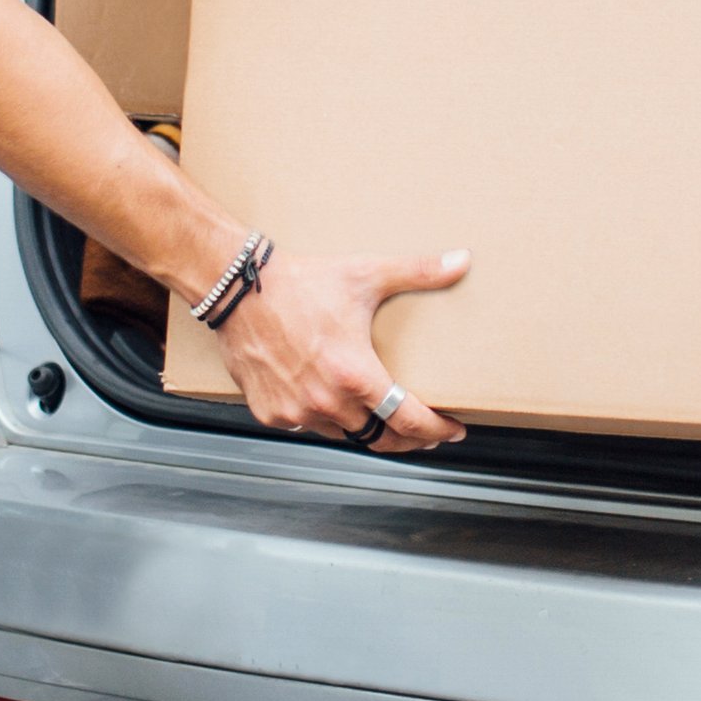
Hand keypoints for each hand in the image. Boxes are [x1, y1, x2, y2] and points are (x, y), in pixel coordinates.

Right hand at [213, 248, 470, 452]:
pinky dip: (321, 419)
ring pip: (342, 435)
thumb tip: (461, 261)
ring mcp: (296, 411)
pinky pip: (306, 426)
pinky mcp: (271, 413)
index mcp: (354, 375)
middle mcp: (326, 401)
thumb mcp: (365, 276)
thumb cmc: (299, 284)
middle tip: (425, 433)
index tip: (453, 430)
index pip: (408, 421)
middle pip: (380, 439)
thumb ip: (418, 272)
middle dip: (409, 440)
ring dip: (363, 429)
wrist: (239, 289)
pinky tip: (331, 404)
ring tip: (380, 417)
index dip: (436, 430)